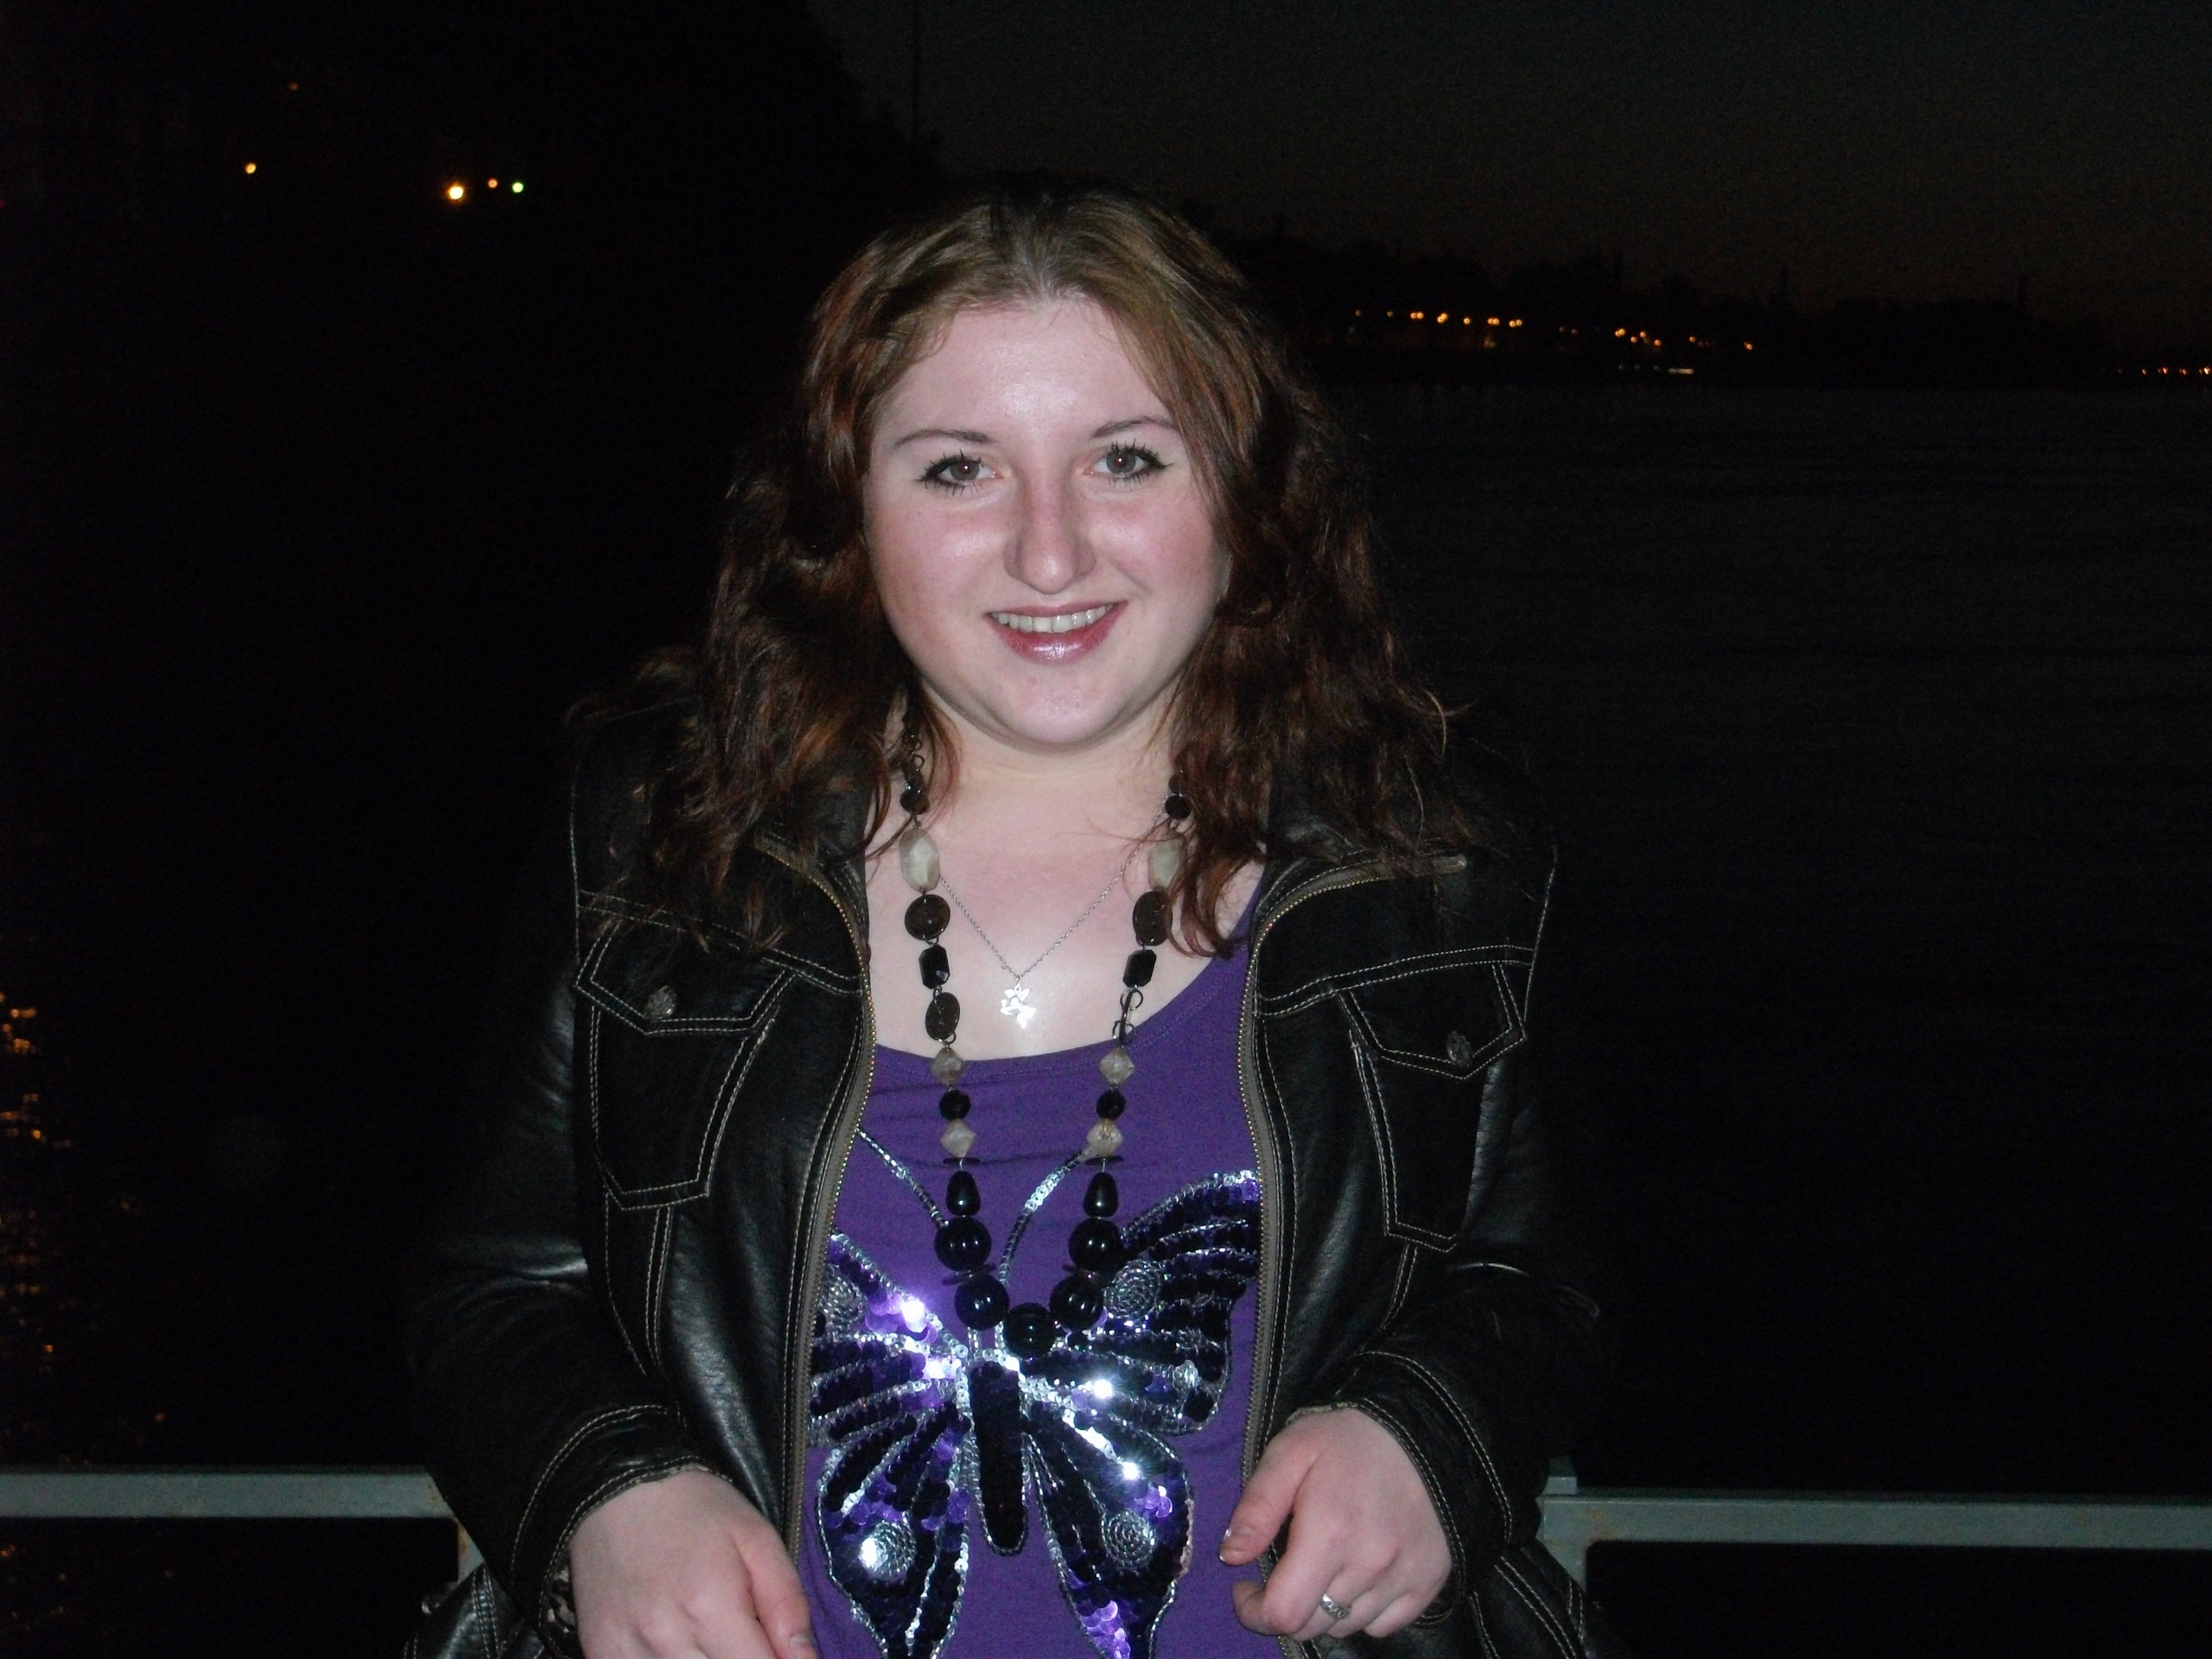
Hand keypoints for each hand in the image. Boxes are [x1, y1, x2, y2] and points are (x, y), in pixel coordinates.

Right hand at [569, 1470, 814, 1658]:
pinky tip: (676, 1642)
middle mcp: (665, 1639)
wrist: (617, 1489)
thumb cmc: (697, 1511)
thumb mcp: (758, 1540)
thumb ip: (787, 1606)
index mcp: (711, 1609)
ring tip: (710, 1635)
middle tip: (743, 1637)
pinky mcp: (600, 1653)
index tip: (778, 1652)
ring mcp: (625, 1652)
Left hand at [1219, 1407, 1451, 1642]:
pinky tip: (1357, 1576)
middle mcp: (1369, 1566)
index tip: (1245, 1587)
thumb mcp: (1290, 1452)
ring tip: (1322, 1567)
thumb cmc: (1347, 1439)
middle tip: (1282, 1571)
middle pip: (1312, 1626)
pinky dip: (1362, 1611)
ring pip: (1345, 1627)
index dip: (1254, 1612)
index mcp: (1330, 1533)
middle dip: (1285, 1606)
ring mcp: (1403, 1578)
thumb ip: (1258, 1505)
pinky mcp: (1427, 1583)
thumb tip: (1230, 1557)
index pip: (1284, 1614)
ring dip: (1323, 1608)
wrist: (1422, 1432)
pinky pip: (1383, 1625)